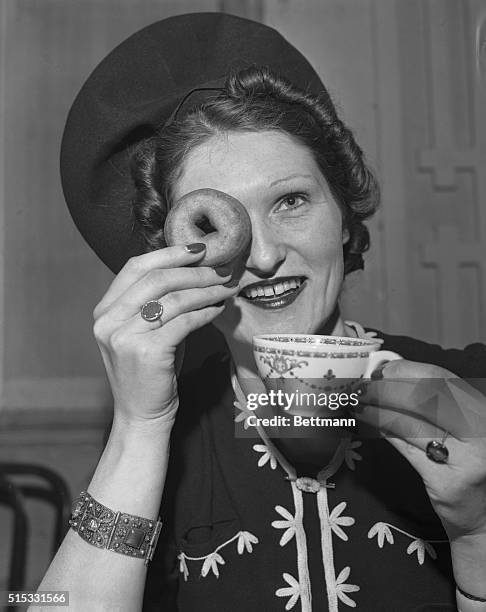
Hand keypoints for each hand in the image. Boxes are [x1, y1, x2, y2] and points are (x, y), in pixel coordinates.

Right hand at [92, 245, 238, 424]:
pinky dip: (206, 312)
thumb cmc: (150, 370)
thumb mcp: (145, 331)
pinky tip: (218, 309)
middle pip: (157, 279)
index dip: (169, 253)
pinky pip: (185, 322)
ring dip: (207, 291)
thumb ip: (159, 301)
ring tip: (226, 289)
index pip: (136, 267)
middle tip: (222, 271)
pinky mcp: (147, 353)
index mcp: (105, 310)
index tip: (199, 249)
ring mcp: (124, 337)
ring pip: (174, 299)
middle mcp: (109, 320)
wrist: (141, 416)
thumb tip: (198, 270)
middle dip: (195, 271)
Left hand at [355, 360, 485, 540]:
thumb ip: (434, 402)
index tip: (380, 370)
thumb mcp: (461, 426)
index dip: (405, 370)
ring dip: (377, 410)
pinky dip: (384, 432)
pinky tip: (369, 424)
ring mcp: (466, 459)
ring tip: (358, 405)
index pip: (440, 378)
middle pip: (423, 397)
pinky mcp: (447, 483)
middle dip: (385, 388)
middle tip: (361, 388)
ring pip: (410, 423)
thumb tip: (389, 376)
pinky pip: (406, 449)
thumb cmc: (468, 463)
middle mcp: (480, 430)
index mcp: (481, 409)